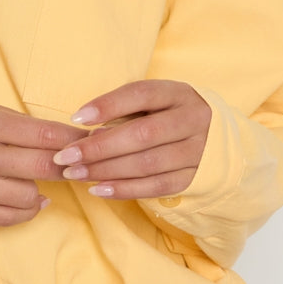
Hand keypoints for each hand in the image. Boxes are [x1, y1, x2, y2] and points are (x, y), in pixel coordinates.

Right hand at [0, 97, 86, 226]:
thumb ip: (13, 123)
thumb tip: (56, 139)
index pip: (45, 135)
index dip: (75, 142)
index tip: (91, 144)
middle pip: (44, 167)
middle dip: (69, 168)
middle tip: (81, 167)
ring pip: (29, 197)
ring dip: (43, 191)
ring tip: (42, 182)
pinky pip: (7, 218)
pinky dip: (27, 211)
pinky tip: (32, 201)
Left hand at [52, 79, 210, 199]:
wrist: (216, 138)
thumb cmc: (168, 115)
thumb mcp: (153, 102)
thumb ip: (124, 111)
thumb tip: (88, 131)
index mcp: (178, 93)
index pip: (141, 94)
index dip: (108, 105)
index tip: (76, 117)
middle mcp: (193, 120)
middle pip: (143, 134)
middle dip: (99, 148)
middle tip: (66, 157)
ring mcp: (198, 151)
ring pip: (148, 164)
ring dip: (107, 171)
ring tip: (75, 174)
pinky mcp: (196, 177)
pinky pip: (157, 187)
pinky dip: (125, 190)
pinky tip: (98, 189)